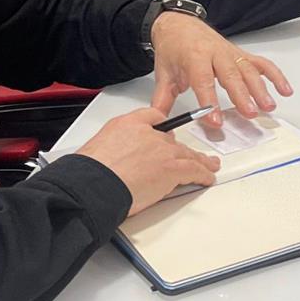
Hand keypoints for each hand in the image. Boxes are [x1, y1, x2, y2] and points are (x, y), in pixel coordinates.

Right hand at [73, 107, 219, 217]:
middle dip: (180, 149)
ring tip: (208, 165)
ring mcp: (162, 151)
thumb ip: (113, 142)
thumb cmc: (92, 171)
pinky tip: (206, 177)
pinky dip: (203, 174)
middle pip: (172, 140)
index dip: (162, 128)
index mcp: (129, 124)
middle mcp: (149, 134)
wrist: (94, 183)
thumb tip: (118, 153)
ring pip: (187, 154)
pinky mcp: (172, 169)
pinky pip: (194, 170)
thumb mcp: (95, 145)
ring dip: (199, 161)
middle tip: (189, 155)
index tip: (168, 133)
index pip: (153, 117)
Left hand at [149, 13, 292, 126]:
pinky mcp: (241, 54)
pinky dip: (275, 76)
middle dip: (242, 95)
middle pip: (231, 75)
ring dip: (261, 89)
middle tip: (250, 113)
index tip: (215, 120)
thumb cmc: (174, 47)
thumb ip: (162, 98)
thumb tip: (159, 121)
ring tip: (268, 107)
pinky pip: (262, 63)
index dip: (210, 101)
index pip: (203, 81)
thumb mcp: (164, 72)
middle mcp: (216, 53)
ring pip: (249, 70)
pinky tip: (285, 90)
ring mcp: (231, 53)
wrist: (180, 24)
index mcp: (195, 56)